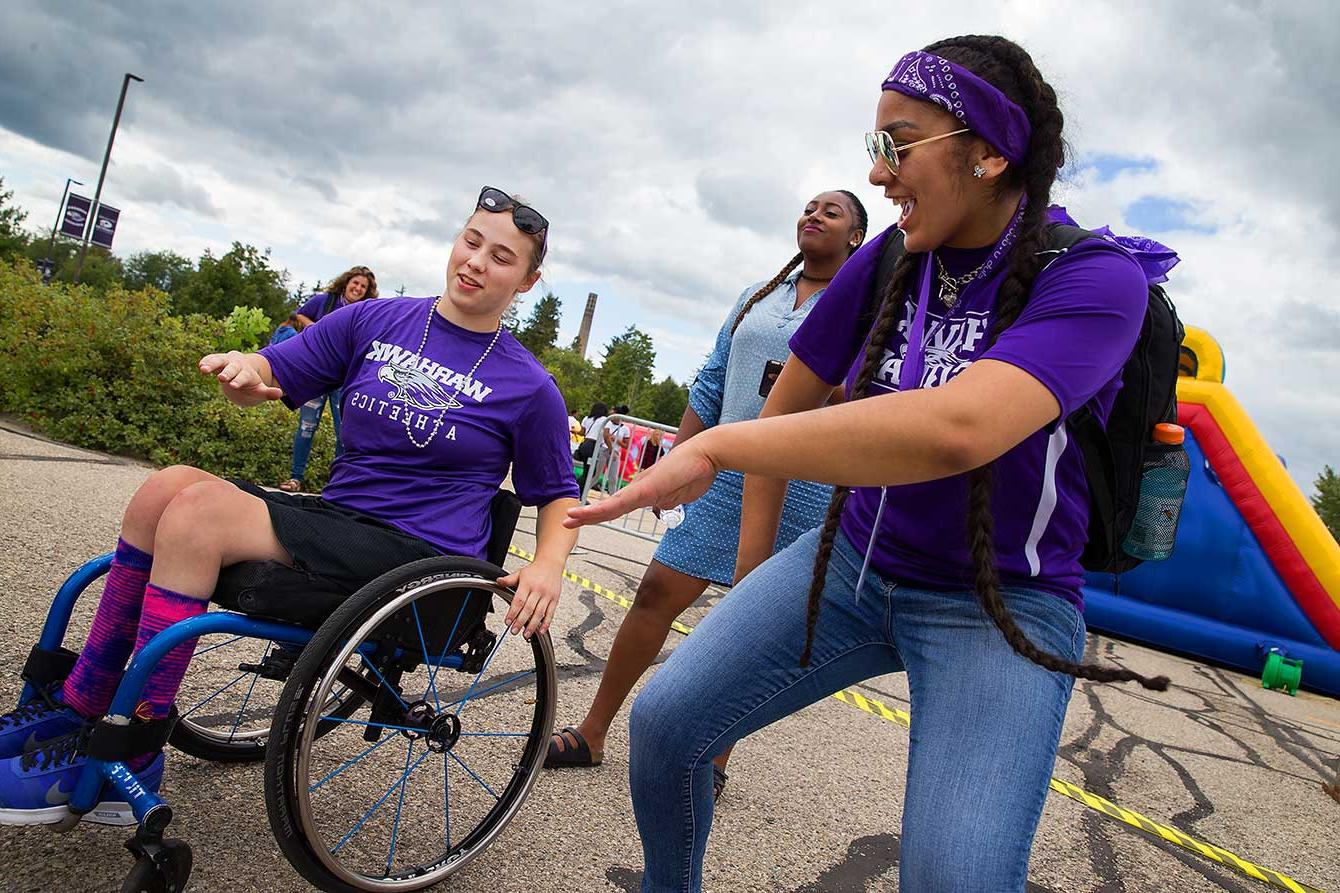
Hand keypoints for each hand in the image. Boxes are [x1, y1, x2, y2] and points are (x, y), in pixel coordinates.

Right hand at [199, 351, 282, 405]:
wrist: (243, 368)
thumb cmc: (251, 382)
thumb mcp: (259, 389)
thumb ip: (268, 392)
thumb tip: (280, 394)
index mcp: (247, 373)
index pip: (243, 377)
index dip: (239, 380)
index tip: (234, 385)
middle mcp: (236, 365)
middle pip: (232, 368)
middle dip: (227, 373)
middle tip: (222, 379)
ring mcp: (226, 362)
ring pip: (219, 361)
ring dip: (211, 364)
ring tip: (203, 369)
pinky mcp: (216, 361)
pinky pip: (210, 359)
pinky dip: (205, 361)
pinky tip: (200, 365)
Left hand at [497, 560, 563, 637]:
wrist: (551, 563)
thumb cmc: (535, 570)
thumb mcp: (520, 573)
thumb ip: (509, 579)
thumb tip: (498, 581)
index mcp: (527, 584)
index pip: (519, 601)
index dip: (513, 612)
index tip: (508, 621)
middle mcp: (538, 590)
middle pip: (528, 609)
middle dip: (520, 622)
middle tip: (514, 631)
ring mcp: (547, 595)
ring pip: (539, 613)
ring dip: (532, 625)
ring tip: (525, 634)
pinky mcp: (555, 599)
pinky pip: (550, 613)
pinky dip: (546, 623)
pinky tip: (541, 630)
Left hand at [565, 436, 716, 527]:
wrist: (707, 453)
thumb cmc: (696, 471)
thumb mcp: (680, 495)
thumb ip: (667, 501)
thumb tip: (658, 507)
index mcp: (645, 493)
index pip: (618, 507)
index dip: (600, 514)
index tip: (585, 520)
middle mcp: (640, 489)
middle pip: (610, 507)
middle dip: (587, 515)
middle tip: (567, 521)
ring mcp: (643, 488)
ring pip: (612, 505)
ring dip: (591, 513)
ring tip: (571, 518)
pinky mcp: (649, 487)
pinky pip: (625, 501)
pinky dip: (607, 508)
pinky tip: (594, 513)